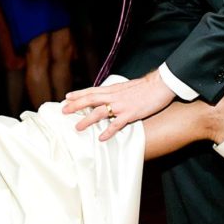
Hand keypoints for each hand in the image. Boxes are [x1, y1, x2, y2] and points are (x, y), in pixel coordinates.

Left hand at [61, 70, 175, 140]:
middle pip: (90, 100)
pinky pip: (116, 124)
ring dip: (87, 120)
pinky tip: (101, 138)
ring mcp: (121, 106)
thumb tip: (109, 97)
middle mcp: (114, 96)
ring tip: (77, 127)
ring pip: (99, 112)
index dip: (78, 94)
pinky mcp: (130, 114)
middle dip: (76, 105)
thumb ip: (116, 92)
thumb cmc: (145, 87)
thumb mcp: (126, 87)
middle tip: (64, 111)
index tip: (67, 97)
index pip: (91, 91)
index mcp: (113, 89)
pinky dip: (108, 131)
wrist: (160, 85)